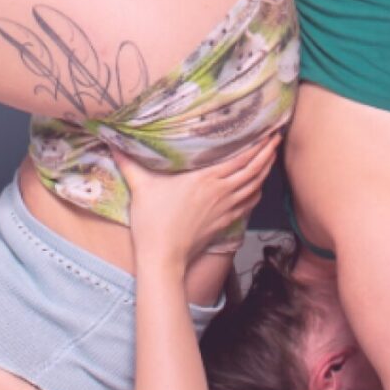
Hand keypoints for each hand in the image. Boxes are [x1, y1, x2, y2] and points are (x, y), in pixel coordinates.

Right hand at [121, 131, 282, 271]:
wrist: (163, 258)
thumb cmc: (153, 222)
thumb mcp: (141, 187)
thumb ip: (130, 163)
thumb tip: (113, 142)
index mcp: (205, 178)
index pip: (240, 158)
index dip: (257, 145)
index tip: (268, 132)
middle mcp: (220, 192)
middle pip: (253, 170)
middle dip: (267, 153)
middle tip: (277, 138)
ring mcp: (224, 209)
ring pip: (254, 186)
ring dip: (265, 171)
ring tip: (271, 157)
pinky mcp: (224, 224)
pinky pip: (247, 205)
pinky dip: (256, 193)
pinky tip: (258, 188)